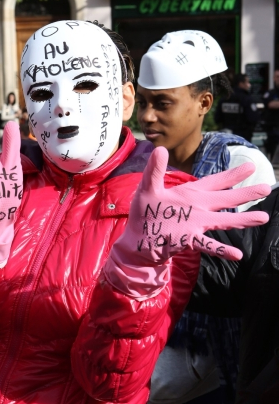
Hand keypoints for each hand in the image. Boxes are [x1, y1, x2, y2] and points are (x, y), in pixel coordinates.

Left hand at [114, 146, 269, 264]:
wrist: (138, 239)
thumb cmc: (144, 212)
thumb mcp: (147, 188)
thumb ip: (154, 170)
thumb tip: (159, 149)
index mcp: (190, 193)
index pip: (214, 181)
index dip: (232, 174)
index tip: (250, 167)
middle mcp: (198, 207)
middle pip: (226, 199)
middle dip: (245, 194)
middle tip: (266, 188)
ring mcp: (196, 224)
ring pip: (224, 220)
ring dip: (243, 219)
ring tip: (263, 217)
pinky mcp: (189, 239)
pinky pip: (209, 244)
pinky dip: (223, 249)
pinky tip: (238, 254)